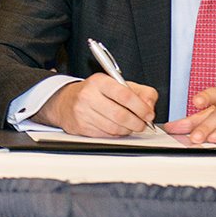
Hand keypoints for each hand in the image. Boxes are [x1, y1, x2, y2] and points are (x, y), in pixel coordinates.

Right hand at [35, 73, 157, 136]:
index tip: (149, 114)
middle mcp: (88, 95)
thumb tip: (150, 106)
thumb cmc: (96, 92)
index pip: (125, 95)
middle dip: (137, 123)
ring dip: (128, 130)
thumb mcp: (119, 85)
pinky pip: (106, 135)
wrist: (66, 101)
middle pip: (120, 115)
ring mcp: (82, 112)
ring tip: (131, 126)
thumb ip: (141, 92)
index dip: (141, 107)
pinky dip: (116, 135)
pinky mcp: (80, 127)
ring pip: (114, 128)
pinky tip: (117, 129)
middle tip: (142, 124)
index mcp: (99, 81)